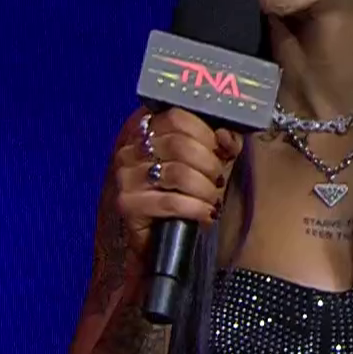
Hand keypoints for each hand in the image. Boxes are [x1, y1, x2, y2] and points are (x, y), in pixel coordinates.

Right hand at [111, 108, 241, 256]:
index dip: (206, 133)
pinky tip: (207, 214)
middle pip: (179, 144)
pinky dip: (196, 208)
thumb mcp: (205, 162)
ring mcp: (126, 176)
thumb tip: (226, 136)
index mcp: (146, 131)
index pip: (176, 117)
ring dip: (205, 188)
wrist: (157, 237)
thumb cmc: (183, 193)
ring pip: (178, 173)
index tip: (221, 151)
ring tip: (213, 199)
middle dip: (209, 164)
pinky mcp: (127, 204)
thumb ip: (220, 144)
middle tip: (218, 180)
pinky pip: (171, 202)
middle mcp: (130, 149)